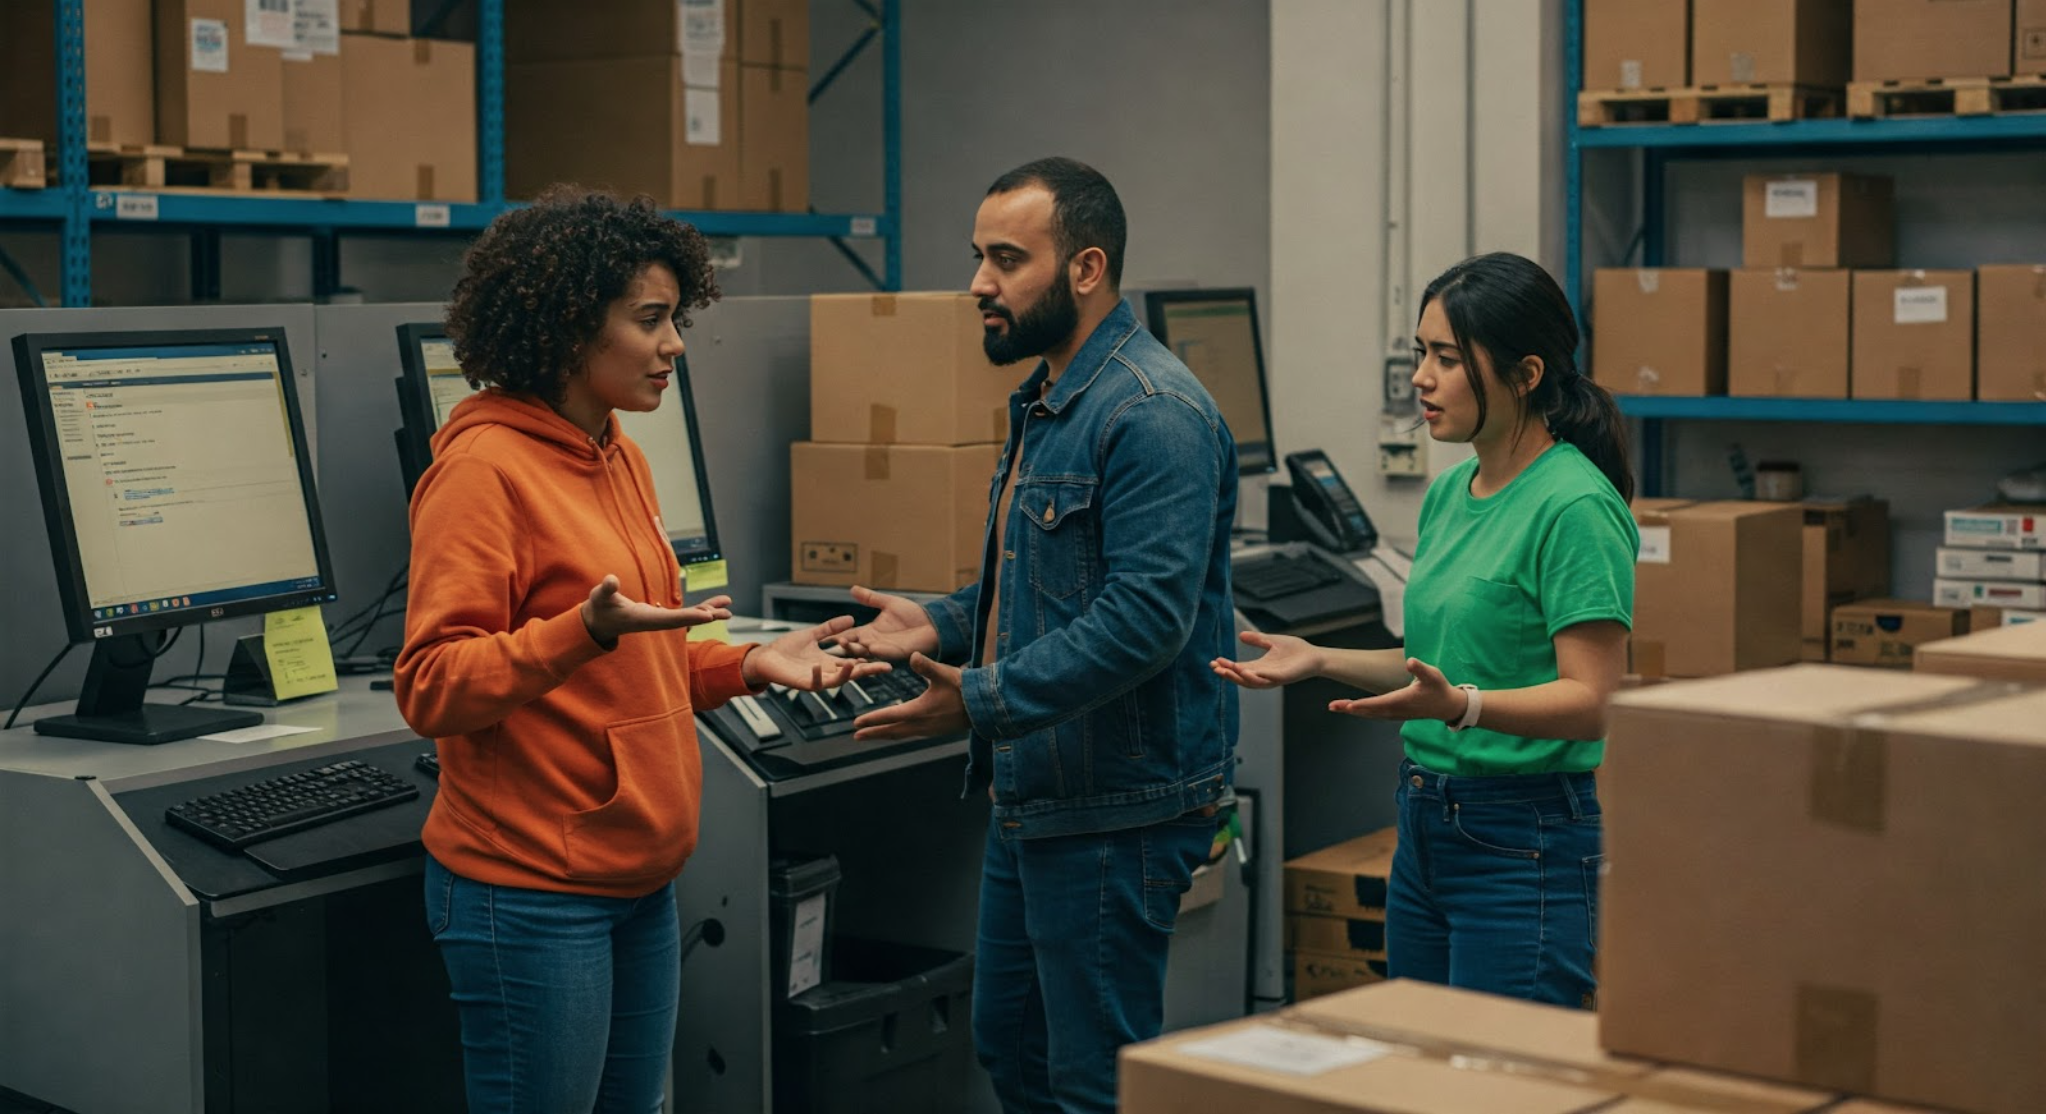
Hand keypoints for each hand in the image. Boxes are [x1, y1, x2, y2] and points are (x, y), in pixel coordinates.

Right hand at [582, 574, 731, 646]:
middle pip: (685, 620)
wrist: (599, 622)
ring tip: (728, 608)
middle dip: (705, 616)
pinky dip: (699, 608)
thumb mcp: (600, 596)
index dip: (690, 617)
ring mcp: (660, 620)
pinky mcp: (661, 616)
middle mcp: (656, 622)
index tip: (708, 617)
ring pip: (688, 617)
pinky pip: (684, 613)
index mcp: (645, 619)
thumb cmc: (600, 608)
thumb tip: (611, 580)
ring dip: (708, 612)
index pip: (671, 619)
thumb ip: (607, 589)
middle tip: (726, 613)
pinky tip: (714, 606)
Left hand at [742, 616, 895, 690]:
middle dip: (869, 671)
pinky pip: (813, 682)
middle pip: (853, 673)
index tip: (886, 656)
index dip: (870, 660)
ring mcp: (815, 679)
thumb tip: (851, 618)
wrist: (765, 657)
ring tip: (856, 664)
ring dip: (847, 674)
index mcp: (830, 662)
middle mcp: (826, 672)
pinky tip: (819, 665)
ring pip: (837, 681)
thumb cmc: (786, 648)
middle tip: (886, 667)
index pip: (855, 661)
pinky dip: (817, 674)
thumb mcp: (812, 635)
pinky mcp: (802, 683)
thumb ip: (830, 629)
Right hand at [832, 585, 939, 660]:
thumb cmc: (912, 614)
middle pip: (854, 646)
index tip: (823, 635)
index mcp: (870, 631)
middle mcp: (874, 642)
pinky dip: (877, 651)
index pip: (850, 634)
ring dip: (856, 650)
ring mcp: (884, 649)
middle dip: (843, 644)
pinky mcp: (897, 653)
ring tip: (846, 644)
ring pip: (866, 653)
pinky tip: (871, 647)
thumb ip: (870, 598)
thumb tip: (852, 588)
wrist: (932, 623)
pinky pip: (884, 654)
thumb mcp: (888, 603)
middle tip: (833, 641)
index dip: (838, 634)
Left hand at [850, 652, 967, 740]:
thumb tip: (912, 655)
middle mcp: (921, 725)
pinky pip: (911, 734)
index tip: (855, 723)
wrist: (985, 706)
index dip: (872, 720)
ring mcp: (929, 730)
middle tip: (855, 736)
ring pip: (901, 735)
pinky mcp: (936, 730)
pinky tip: (898, 730)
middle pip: (892, 731)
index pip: (889, 717)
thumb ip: (926, 666)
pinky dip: (899, 733)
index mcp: (919, 712)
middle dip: (873, 733)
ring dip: (885, 735)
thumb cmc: (964, 688)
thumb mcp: (944, 673)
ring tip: (872, 735)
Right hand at [1211, 631, 1324, 688]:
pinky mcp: (1283, 678)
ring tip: (1226, 670)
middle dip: (1228, 674)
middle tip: (1215, 668)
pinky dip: (1256, 677)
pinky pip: (1267, 680)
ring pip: (1252, 682)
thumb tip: (1240, 635)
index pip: (1239, 669)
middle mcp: (1264, 675)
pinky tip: (1246, 671)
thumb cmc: (1295, 650)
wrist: (1314, 656)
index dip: (1227, 666)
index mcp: (1260, 667)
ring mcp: (1273, 678)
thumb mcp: (1272, 641)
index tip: (1214, 661)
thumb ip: (1258, 639)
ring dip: (1238, 677)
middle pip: (1242, 678)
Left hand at [1327, 657, 1466, 723]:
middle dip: (1350, 709)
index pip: (1378, 703)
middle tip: (1332, 706)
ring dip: (1353, 711)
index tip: (1348, 705)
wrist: (1448, 706)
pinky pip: (1375, 715)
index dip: (1363, 704)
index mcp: (1402, 701)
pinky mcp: (1396, 714)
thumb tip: (1410, 661)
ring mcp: (1395, 714)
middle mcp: (1396, 710)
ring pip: (1370, 714)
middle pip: (1369, 711)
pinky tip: (1354, 709)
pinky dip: (1363, 712)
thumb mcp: (1432, 675)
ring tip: (1336, 707)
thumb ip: (1420, 668)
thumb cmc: (1439, 688)